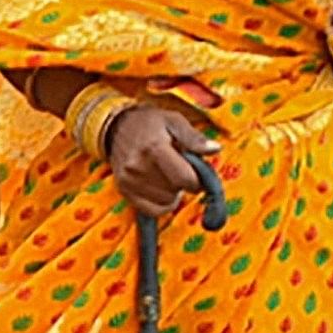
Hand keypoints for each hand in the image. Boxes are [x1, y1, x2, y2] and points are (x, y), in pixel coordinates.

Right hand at [102, 100, 217, 217]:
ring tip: (168, 177)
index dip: (197, 180)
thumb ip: (195, 138)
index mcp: (154, 148)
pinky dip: (162, 204)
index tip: (197, 174)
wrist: (116, 127)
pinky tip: (162, 191)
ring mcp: (129, 181)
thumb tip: (216, 149)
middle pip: (176, 192)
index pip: (184, 178)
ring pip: (166, 202)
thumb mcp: (174, 121)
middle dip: (183, 184)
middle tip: (179, 170)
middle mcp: (138, 167)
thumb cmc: (150, 123)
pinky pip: (152, 211)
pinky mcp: (124, 191)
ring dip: (173, 193)